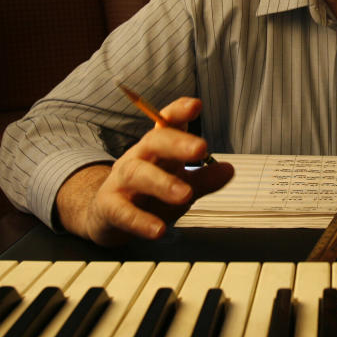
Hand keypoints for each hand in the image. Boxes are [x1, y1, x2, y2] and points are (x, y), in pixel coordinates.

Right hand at [56, 97, 233, 245]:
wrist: (107, 215)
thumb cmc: (150, 194)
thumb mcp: (181, 184)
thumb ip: (204, 179)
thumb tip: (229, 170)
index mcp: (158, 148)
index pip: (167, 123)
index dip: (179, 111)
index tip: (195, 106)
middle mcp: (138, 158)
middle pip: (154, 142)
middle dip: (177, 143)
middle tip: (201, 148)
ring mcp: (121, 181)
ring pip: (137, 174)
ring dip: (162, 183)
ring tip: (185, 194)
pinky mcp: (109, 207)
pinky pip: (122, 211)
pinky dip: (140, 221)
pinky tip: (158, 230)